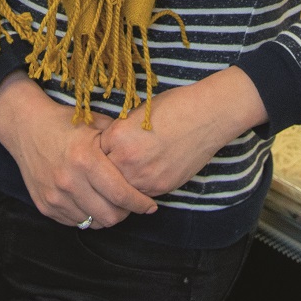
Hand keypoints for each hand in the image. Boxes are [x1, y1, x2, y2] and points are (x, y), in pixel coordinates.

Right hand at [0, 74, 159, 228]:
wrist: (25, 126)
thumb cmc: (64, 123)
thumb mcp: (96, 124)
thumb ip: (120, 142)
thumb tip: (146, 157)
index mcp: (85, 159)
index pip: (121, 194)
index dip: (140, 204)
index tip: (151, 206)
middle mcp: (69, 181)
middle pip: (109, 216)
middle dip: (125, 213)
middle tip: (130, 205)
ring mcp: (55, 196)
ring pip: (92, 222)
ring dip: (106, 216)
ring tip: (111, 203)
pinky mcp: (45, 205)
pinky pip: (74, 221)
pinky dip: (87, 216)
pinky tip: (91, 202)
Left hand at [98, 68, 266, 197]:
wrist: (206, 115)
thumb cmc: (173, 106)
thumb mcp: (137, 114)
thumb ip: (119, 134)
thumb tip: (107, 147)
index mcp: (117, 136)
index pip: (93, 154)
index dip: (98, 153)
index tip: (103, 151)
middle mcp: (126, 159)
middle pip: (103, 176)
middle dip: (105, 172)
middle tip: (111, 168)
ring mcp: (144, 176)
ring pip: (120, 190)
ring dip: (120, 184)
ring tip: (128, 174)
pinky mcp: (161, 186)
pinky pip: (140, 194)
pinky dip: (139, 188)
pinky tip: (145, 176)